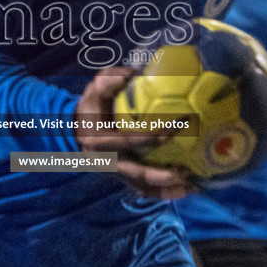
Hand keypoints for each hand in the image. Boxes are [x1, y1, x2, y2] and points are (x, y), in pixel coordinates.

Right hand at [75, 67, 194, 201]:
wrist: (74, 131)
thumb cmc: (89, 109)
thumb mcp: (93, 90)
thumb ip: (109, 81)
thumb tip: (133, 74)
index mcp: (101, 140)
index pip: (130, 140)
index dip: (154, 136)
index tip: (179, 126)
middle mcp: (109, 161)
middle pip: (137, 173)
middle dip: (162, 175)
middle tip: (186, 171)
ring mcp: (116, 172)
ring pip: (142, 187)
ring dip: (166, 190)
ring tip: (192, 187)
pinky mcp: (123, 178)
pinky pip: (143, 189)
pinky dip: (162, 192)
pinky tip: (183, 190)